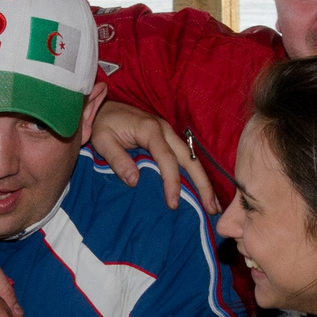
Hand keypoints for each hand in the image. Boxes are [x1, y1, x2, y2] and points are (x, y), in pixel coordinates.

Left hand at [89, 100, 217, 214]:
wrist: (104, 108)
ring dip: (204, 181)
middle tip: (212, 208)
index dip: (172, 182)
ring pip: (193, 158)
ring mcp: (169, 134)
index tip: (173, 203)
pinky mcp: (168, 139)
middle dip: (203, 183)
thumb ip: (117, 159)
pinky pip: (186, 158)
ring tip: (213, 205)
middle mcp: (165, 130)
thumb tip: (135, 181)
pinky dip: (195, 175)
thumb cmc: (102, 124)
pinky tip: (201, 191)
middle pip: (190, 158)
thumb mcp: (103, 140)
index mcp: (150, 129)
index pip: (167, 158)